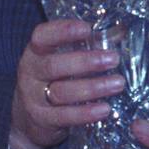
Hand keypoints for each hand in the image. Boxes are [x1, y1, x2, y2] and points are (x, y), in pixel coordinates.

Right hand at [10, 19, 122, 148]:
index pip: (42, 36)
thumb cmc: (55, 79)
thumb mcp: (65, 58)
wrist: (28, 118)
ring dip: (92, 88)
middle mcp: (30, 73)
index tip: (87, 29)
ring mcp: (33, 98)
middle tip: (113, 59)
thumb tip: (120, 31)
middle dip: (85, 62)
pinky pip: (64, 116)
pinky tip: (105, 109)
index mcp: (36, 52)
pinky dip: (86, 113)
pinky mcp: (42, 120)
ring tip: (118, 84)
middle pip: (53, 65)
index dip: (63, 31)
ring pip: (61, 92)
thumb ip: (90, 44)